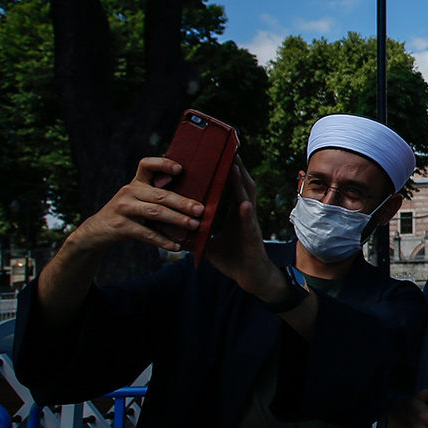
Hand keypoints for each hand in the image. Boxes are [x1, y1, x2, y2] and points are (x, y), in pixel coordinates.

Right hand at [68, 157, 204, 254]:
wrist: (95, 232)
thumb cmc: (126, 214)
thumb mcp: (136, 199)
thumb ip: (156, 196)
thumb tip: (193, 203)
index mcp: (136, 183)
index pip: (146, 165)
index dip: (163, 164)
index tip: (180, 169)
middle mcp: (129, 192)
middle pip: (160, 195)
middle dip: (182, 202)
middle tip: (200, 210)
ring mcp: (124, 209)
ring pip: (155, 213)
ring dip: (177, 219)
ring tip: (194, 225)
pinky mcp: (121, 227)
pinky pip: (146, 234)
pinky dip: (162, 241)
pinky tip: (176, 246)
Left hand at [205, 156, 283, 298]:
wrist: (250, 278)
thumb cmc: (233, 259)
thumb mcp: (209, 244)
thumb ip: (196, 234)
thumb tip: (174, 228)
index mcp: (235, 213)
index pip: (232, 187)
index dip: (228, 171)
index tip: (221, 154)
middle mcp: (245, 214)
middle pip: (242, 185)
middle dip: (237, 167)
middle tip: (230, 149)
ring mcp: (250, 224)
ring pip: (247, 198)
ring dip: (241, 182)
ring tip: (235, 166)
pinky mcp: (253, 238)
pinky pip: (249, 223)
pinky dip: (246, 213)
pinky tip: (244, 203)